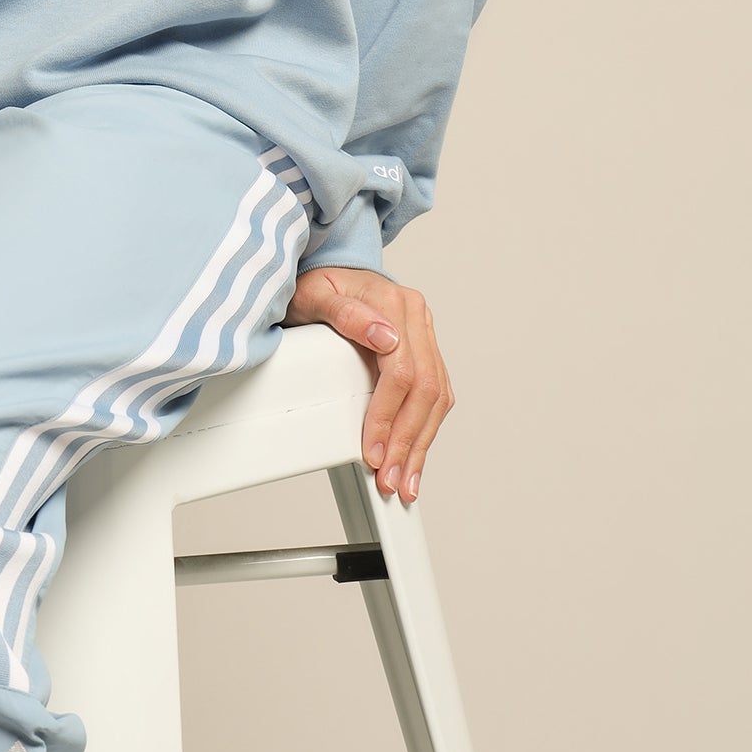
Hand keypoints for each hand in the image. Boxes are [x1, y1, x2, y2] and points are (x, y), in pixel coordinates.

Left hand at [283, 264, 453, 504]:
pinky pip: (435, 393)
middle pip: (425, 390)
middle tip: (393, 480)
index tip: (374, 452)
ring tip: (407, 480)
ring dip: (422, 444)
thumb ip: (345, 313)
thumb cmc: (315, 285)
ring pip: (436, 397)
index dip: (388, 417)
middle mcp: (416, 317)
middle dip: (408, 442)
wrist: (325, 270)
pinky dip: (426, 429)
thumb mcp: (315, 294)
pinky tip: (416, 455)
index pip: (400, 371)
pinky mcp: (423, 349)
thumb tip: (386, 338)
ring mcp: (423, 333)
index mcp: (394, 303)